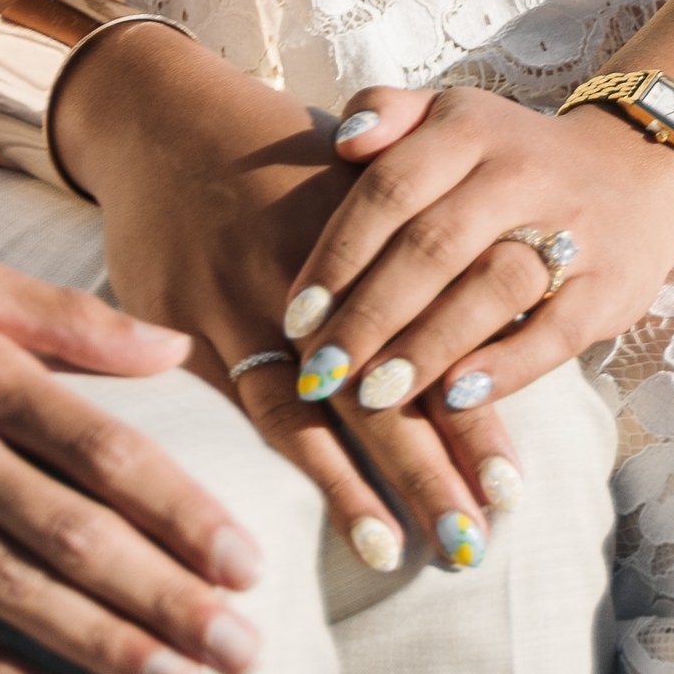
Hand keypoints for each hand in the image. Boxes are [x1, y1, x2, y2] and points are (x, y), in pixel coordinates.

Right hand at [53, 33, 514, 574]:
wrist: (161, 121)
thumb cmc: (277, 156)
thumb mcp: (353, 172)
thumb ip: (417, 239)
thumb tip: (499, 314)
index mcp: (363, 228)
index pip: (433, 334)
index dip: (471, 414)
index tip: (511, 489)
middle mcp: (305, 271)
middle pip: (377, 384)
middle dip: (430, 468)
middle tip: (477, 543)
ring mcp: (237, 299)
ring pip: (308, 408)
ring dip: (360, 486)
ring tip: (408, 552)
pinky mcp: (183, 324)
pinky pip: (241, 402)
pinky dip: (291, 461)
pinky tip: (316, 518)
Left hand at [277, 84, 673, 432]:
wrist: (635, 171)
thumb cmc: (511, 156)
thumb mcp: (450, 116)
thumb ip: (387, 112)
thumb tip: (340, 141)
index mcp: (468, 129)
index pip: (389, 189)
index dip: (339, 253)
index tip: (294, 315)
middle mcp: (518, 172)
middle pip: (432, 245)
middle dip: (369, 314)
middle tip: (321, 371)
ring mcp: (571, 230)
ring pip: (490, 288)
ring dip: (426, 346)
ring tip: (372, 396)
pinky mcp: (610, 286)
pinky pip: (552, 332)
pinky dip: (502, 369)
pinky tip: (453, 401)